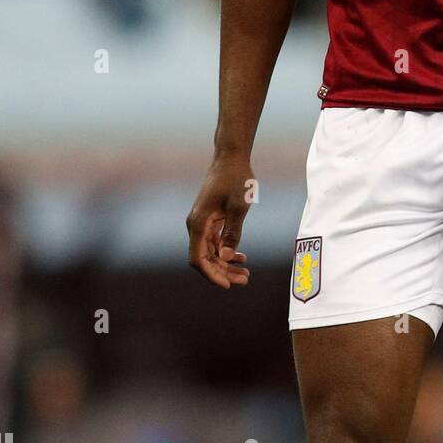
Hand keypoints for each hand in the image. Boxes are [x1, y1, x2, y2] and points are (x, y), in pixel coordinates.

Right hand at [186, 154, 254, 288]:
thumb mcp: (239, 206)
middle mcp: (196, 225)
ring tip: (245, 273)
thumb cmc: (237, 179)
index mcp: (199, 223)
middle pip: (205, 259)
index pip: (198, 259)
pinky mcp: (210, 219)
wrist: (231, 157)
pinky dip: (226, 251)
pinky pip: (214, 242)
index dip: (211, 275)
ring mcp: (202, 222)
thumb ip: (233, 232)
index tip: (227, 285)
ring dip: (226, 264)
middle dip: (222, 272)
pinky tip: (241, 257)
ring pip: (210, 252)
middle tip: (244, 280)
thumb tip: (226, 257)